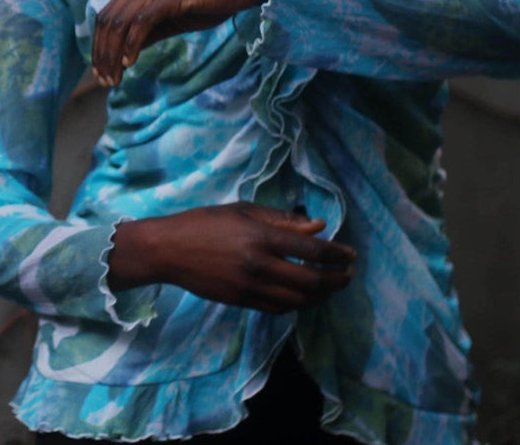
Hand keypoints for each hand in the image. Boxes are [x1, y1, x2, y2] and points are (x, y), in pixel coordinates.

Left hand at [91, 0, 265, 86]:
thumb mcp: (177, 16)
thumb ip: (152, 29)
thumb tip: (127, 51)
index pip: (108, 13)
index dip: (99, 43)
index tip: (100, 70)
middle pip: (109, 18)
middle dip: (101, 53)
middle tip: (103, 80)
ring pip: (121, 22)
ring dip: (113, 54)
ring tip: (114, 78)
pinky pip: (143, 21)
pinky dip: (132, 43)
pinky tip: (130, 62)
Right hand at [108, 204, 357, 313]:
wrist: (168, 250)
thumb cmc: (204, 222)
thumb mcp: (242, 211)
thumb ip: (282, 220)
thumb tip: (319, 227)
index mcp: (260, 237)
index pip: (313, 251)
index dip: (338, 255)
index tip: (351, 255)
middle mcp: (259, 265)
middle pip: (312, 280)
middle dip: (337, 279)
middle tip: (348, 275)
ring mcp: (250, 287)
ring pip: (299, 299)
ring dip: (322, 295)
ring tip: (331, 288)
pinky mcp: (241, 301)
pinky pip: (279, 308)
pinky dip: (297, 303)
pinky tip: (303, 295)